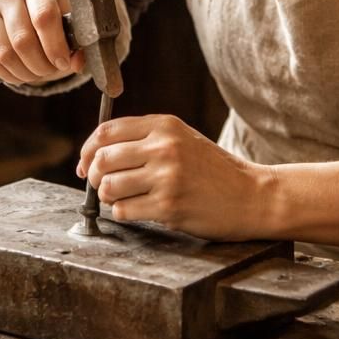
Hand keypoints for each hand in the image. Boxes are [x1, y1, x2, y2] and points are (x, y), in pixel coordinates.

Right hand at [0, 0, 85, 85]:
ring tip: (37, 73)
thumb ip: (78, 42)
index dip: (55, 46)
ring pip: (5, 53)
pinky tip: (19, 74)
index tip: (63, 63)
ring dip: (24, 73)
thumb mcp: (70, 21)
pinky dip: (6, 74)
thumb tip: (76, 63)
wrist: (26, 4)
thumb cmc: (53, 14)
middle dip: (40, 65)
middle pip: (23, 40)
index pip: (44, 17)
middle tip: (50, 71)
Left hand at [77, 114, 275, 239]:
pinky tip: (138, 211)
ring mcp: (166, 177)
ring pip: (109, 186)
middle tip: (101, 187)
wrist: (253, 196)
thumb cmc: (214, 171)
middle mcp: (163, 147)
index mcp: (164, 125)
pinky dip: (124, 213)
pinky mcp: (168, 206)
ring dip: (108, 197)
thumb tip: (96, 153)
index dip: (87, 150)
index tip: (85, 165)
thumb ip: (145, 139)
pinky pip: (124, 211)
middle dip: (94, 176)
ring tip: (123, 200)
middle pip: (102, 159)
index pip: (106, 132)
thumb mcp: (182, 140)